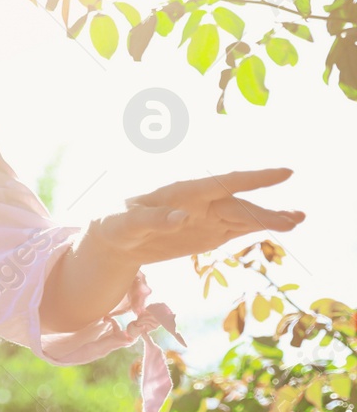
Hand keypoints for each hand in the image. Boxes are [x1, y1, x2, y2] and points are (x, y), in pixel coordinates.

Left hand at [92, 168, 304, 264]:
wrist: (113, 238)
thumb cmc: (114, 223)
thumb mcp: (124, 224)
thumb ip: (152, 220)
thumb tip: (182, 217)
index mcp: (182, 193)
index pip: (223, 183)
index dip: (254, 178)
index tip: (284, 173)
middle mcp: (200, 203)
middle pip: (238, 207)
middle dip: (265, 213)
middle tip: (296, 219)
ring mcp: (206, 218)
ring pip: (243, 218)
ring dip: (269, 219)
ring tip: (297, 220)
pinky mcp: (207, 234)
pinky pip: (236, 230)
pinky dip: (257, 229)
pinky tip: (282, 226)